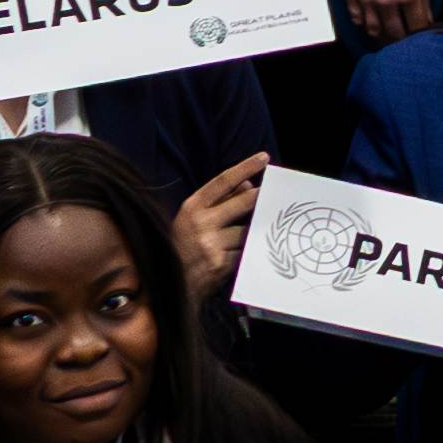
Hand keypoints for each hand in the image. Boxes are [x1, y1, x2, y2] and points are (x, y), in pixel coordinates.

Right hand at [171, 150, 268, 301]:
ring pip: (246, 231)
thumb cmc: (181, 246)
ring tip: (238, 238)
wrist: (169, 284)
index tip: (263, 158)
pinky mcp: (221, 264)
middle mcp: (201, 223)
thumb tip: (247, 183)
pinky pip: (243, 252)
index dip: (245, 167)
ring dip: (250, 233)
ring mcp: (212, 244)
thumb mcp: (192, 218)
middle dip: (260, 197)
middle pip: (242, 202)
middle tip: (273, 192)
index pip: (223, 181)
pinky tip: (232, 257)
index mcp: (192, 207)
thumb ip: (219, 200)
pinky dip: (243, 253)